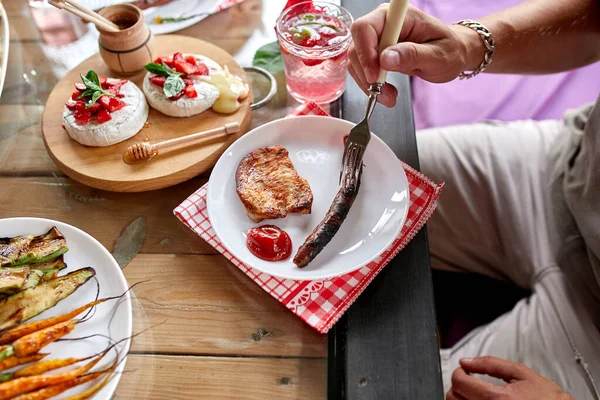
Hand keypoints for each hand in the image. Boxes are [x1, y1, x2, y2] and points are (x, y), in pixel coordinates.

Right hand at [348, 4, 479, 106]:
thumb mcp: (437, 55)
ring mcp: (378, 39)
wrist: (453, 54)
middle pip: (356, 45)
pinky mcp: (376, 53)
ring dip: (367, 83)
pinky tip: (385, 92)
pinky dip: (370, 85)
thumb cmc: (450, 50)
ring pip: (356, 61)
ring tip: (387, 96)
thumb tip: (385, 59)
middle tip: (382, 93)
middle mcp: (383, 24)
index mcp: (398, 17)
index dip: (365, 53)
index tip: (375, 77)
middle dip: (366, 73)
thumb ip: (412, 55)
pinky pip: (362, 69)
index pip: (366, 28)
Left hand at [446, 356, 573, 399]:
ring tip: (474, 393)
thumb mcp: (521, 373)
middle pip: (453, 397)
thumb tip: (467, 361)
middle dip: (459, 386)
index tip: (464, 371)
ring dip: (461, 398)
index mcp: (498, 398)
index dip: (459, 373)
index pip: (460, 383)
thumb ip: (490, 364)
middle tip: (469, 381)